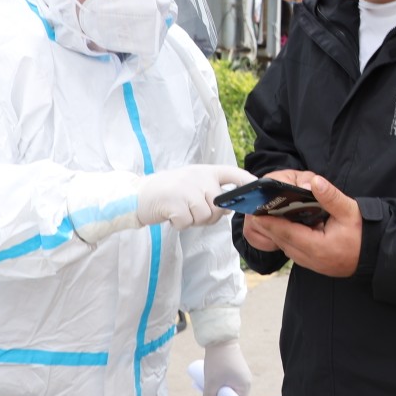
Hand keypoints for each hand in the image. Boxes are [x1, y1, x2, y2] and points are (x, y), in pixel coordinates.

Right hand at [137, 165, 254, 229]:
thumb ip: (210, 192)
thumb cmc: (168, 191)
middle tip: (192, 213)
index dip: (248, 181)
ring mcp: (187, 188)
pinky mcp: (175, 202)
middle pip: (219, 206)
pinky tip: (172, 216)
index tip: (258, 188)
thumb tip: (228, 208)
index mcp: (205, 171)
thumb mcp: (192, 185)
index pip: (233, 173)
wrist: (137, 195)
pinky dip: (180, 225)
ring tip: (181, 212)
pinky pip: (189, 222)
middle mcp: (199, 177)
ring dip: (194, 221)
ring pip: (205, 216)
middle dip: (209, 216)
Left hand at [201, 341, 252, 395]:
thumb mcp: (211, 384)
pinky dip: (221, 387)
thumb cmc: (217, 362)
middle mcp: (246, 382)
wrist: (219, 339)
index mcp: (245, 387)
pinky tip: (211, 383)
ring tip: (208, 389)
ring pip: (230, 392)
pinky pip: (229, 384)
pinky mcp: (236, 370)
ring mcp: (242, 376)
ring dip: (219, 394)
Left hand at [241, 173, 362, 277]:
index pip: (287, 233)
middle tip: (255, 209)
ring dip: (275, 232)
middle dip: (268, 225)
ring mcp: (311, 263)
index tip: (256, 211)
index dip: (270, 222)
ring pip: (286, 246)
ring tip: (266, 214)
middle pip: (282, 241)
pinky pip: (293, 250)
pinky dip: (285, 237)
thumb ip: (331, 196)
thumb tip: (315, 181)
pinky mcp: (313, 263)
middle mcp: (311, 259)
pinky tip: (283, 225)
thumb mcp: (350, 210)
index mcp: (318, 247)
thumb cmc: (364, 233)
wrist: (376, 253)